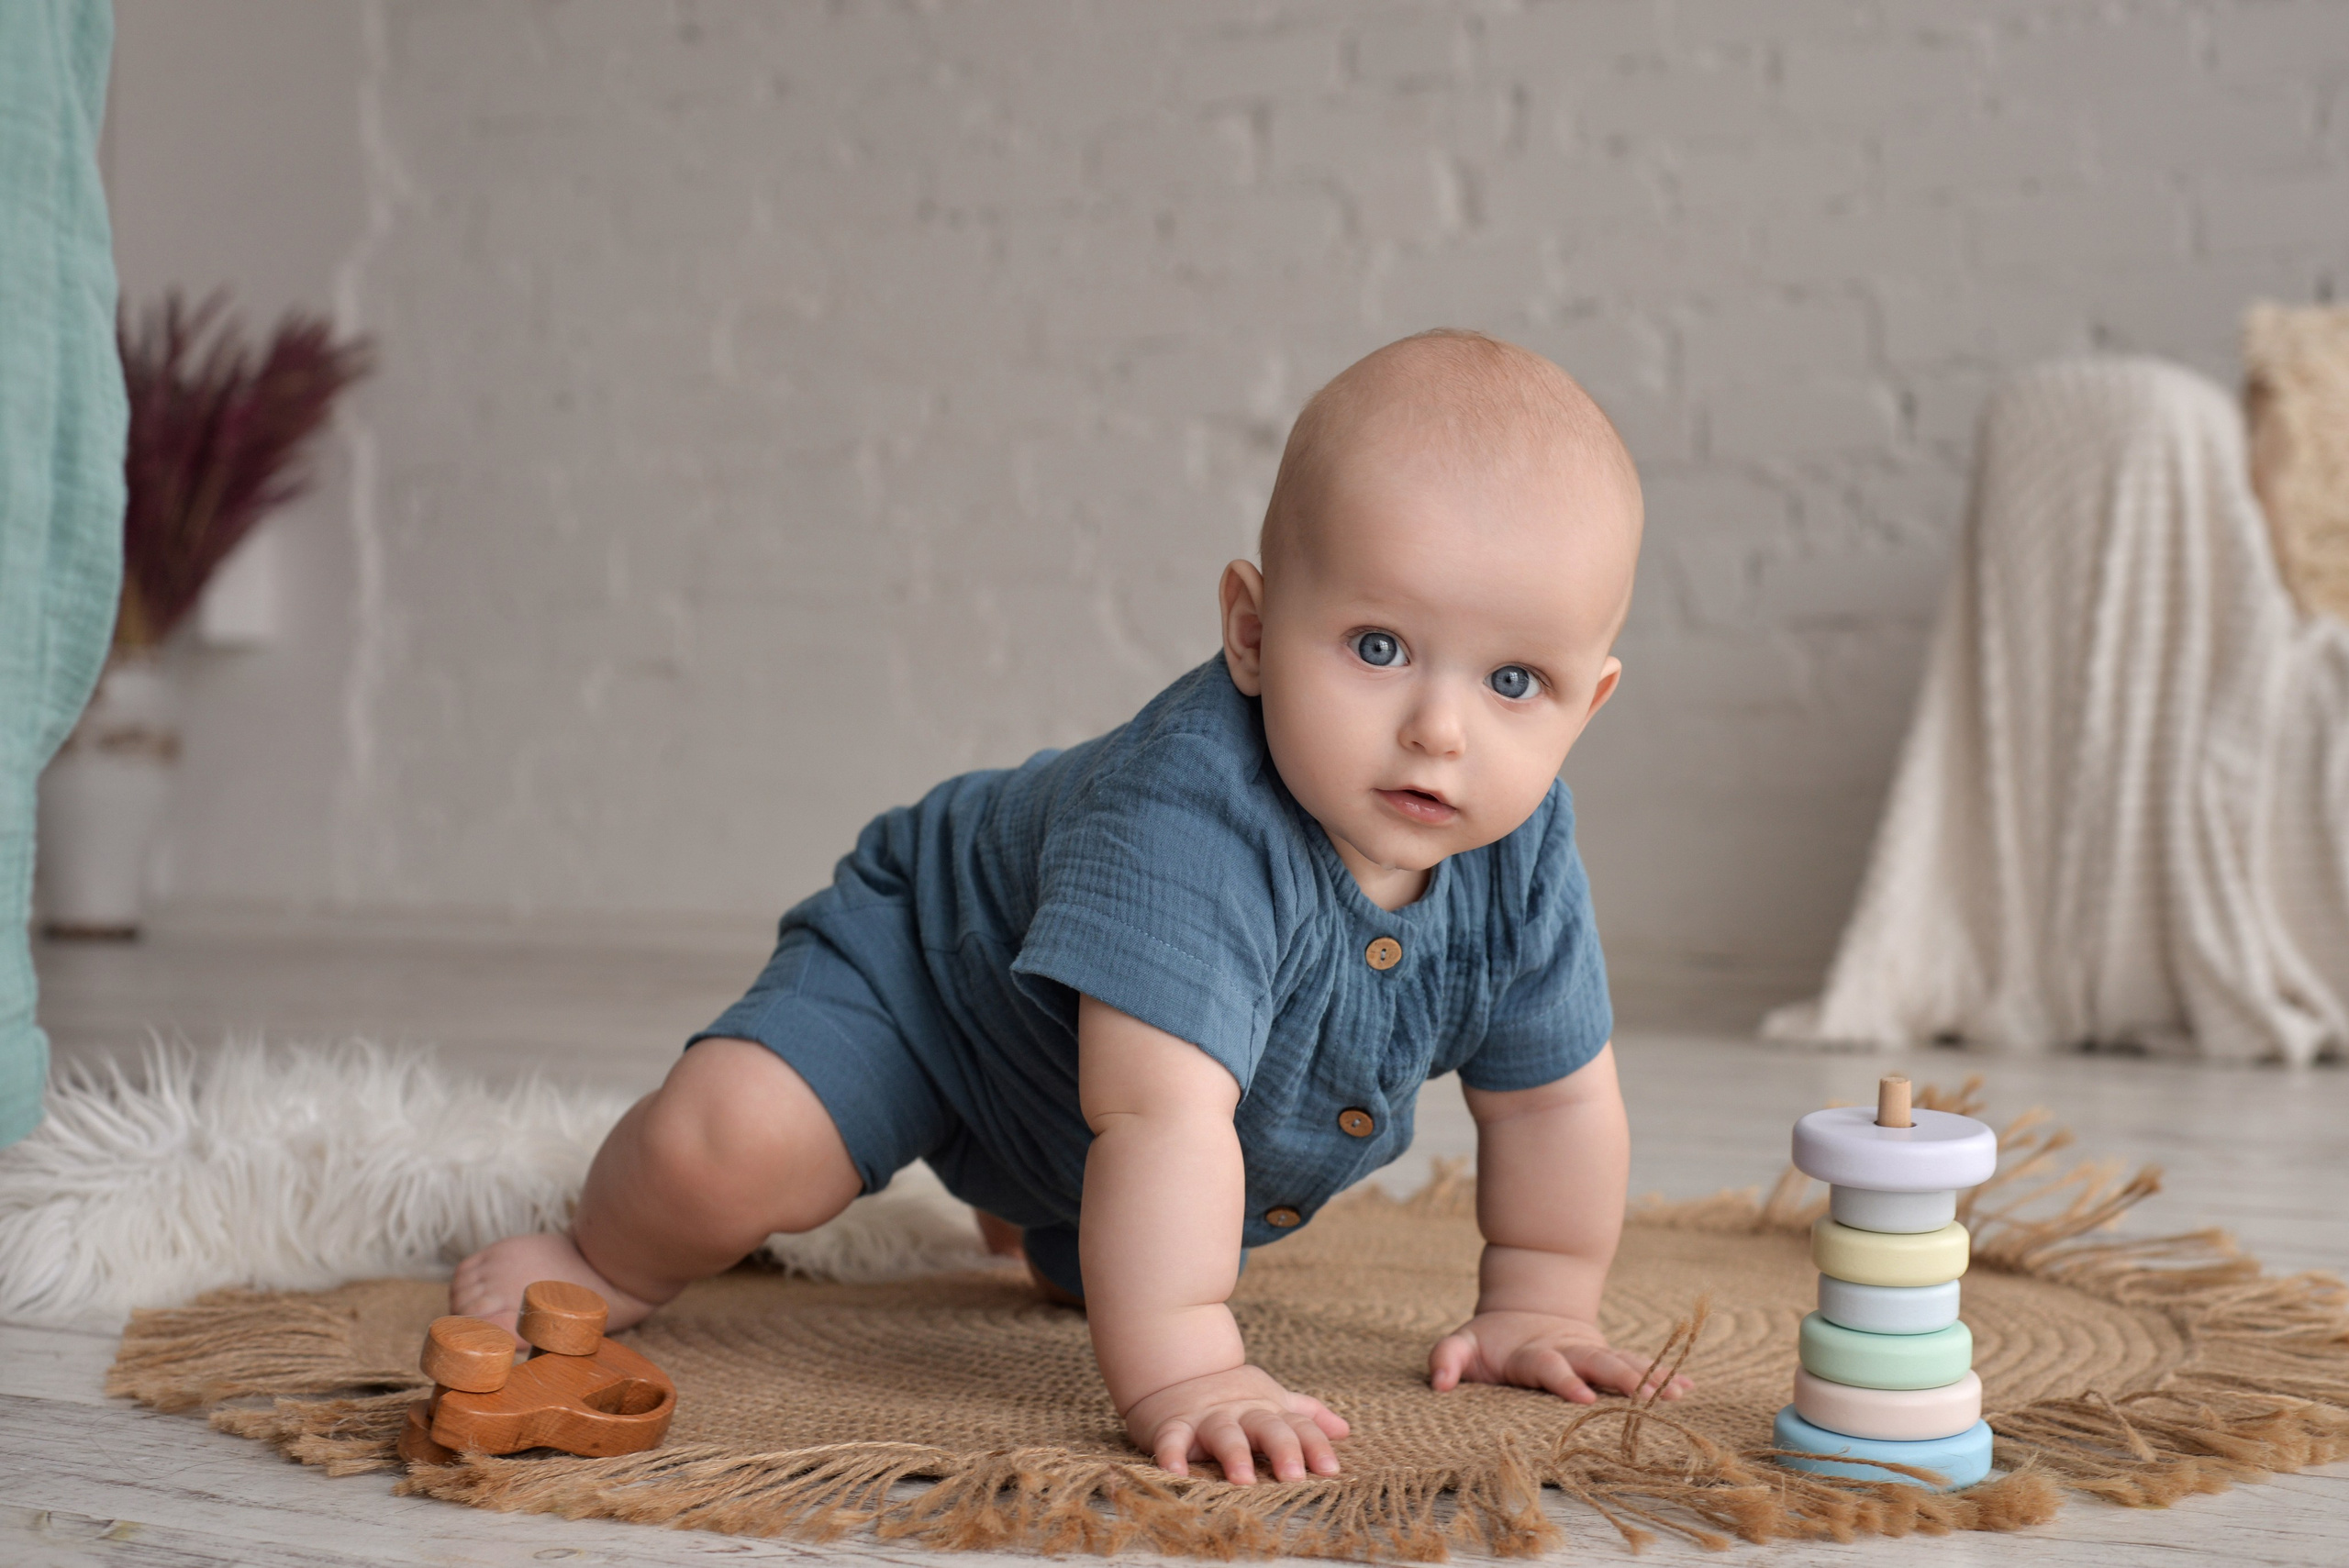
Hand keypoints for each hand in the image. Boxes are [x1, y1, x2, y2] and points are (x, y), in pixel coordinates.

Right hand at [1123, 1364, 1349, 1483]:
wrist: (1174, 1367)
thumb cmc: (1230, 1395)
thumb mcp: (1271, 1400)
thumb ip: (1306, 1415)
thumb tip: (1345, 1430)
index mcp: (1268, 1410)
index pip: (1299, 1426)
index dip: (1315, 1446)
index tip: (1331, 1471)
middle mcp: (1241, 1412)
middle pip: (1267, 1427)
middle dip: (1282, 1450)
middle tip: (1295, 1477)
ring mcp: (1207, 1418)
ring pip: (1224, 1433)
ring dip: (1234, 1454)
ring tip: (1243, 1479)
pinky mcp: (1172, 1425)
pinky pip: (1172, 1439)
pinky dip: (1171, 1455)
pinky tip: (1176, 1473)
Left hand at [1428, 1310, 1692, 1402]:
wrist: (1524, 1306)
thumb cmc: (1488, 1341)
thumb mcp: (1461, 1344)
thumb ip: (1446, 1359)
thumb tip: (1438, 1385)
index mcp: (1530, 1353)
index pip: (1548, 1366)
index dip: (1563, 1379)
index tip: (1583, 1397)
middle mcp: (1567, 1351)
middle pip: (1596, 1362)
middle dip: (1619, 1378)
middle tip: (1644, 1395)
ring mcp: (1590, 1353)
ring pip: (1622, 1362)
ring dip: (1649, 1377)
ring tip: (1676, 1392)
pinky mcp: (1606, 1358)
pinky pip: (1636, 1363)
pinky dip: (1661, 1373)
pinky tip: (1687, 1386)